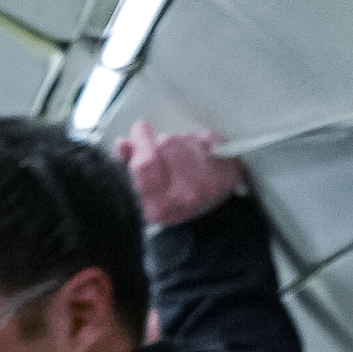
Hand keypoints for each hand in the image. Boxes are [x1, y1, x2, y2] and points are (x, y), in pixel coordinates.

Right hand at [116, 120, 244, 224]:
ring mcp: (212, 180)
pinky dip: (201, 140)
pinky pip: (208, 137)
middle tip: (165, 154)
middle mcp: (187, 194)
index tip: (140, 129)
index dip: (141, 140)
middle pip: (167, 142)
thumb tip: (123, 143)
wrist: (209, 222)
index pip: (146, 162)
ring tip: (183, 159)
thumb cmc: (173, 206)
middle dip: (162, 142)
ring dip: (181, 141)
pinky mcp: (229, 168)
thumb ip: (129, 167)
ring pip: (187, 137)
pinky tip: (199, 156)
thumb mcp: (144, 197)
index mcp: (160, 205)